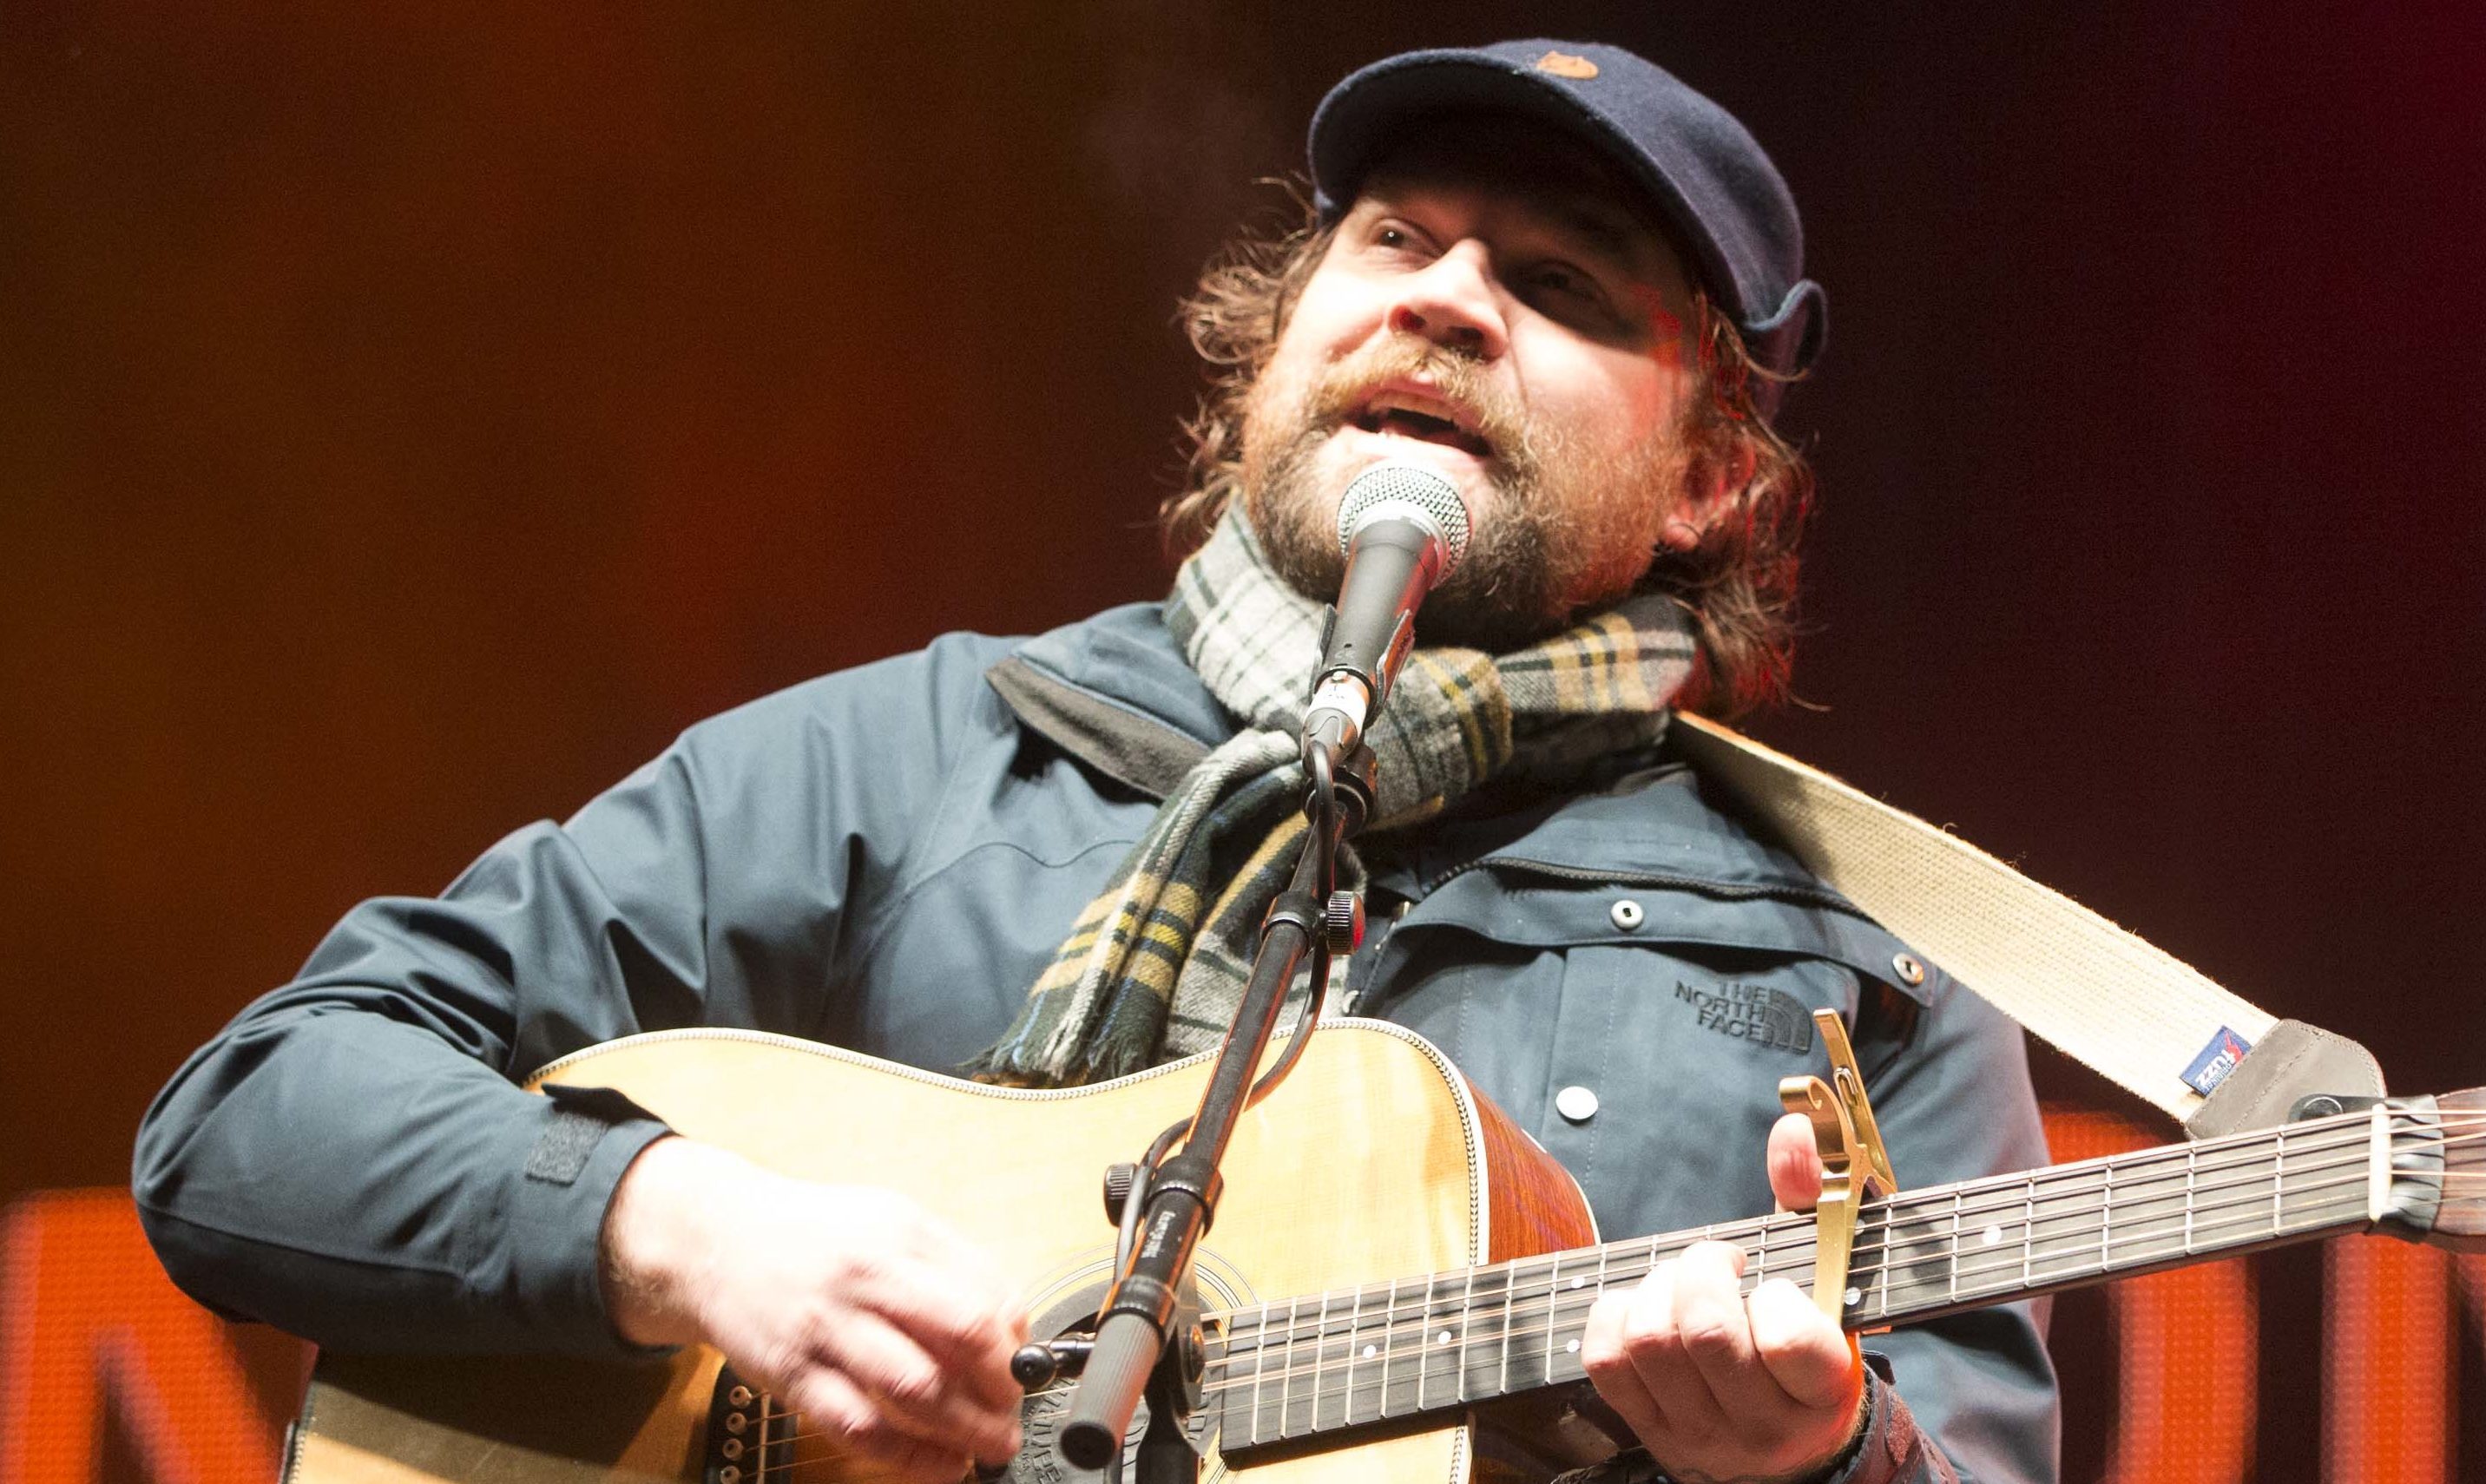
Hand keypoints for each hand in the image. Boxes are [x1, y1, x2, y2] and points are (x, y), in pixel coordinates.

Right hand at [602, 1137, 1027, 1483]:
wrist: (716, 1242)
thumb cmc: (814, 1236)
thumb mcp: (891, 1222)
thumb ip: (952, 1265)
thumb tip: (1011, 1322)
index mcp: (899, 1239)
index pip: (981, 1294)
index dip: (1013, 1343)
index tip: (1024, 1369)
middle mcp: (865, 1282)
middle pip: (958, 1336)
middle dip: (1000, 1387)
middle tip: (1013, 1413)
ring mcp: (828, 1330)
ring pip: (914, 1389)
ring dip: (964, 1428)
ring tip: (989, 1447)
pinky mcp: (795, 1375)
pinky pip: (858, 1426)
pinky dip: (906, 1456)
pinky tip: (936, 1464)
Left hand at [1580, 1113, 1865, 1483]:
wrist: (1794, 1449)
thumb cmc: (1814, 1346)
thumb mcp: (1835, 1278)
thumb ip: (1819, 1197)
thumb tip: (1790, 1131)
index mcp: (1821, 1389)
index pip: (1788, 1340)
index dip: (1774, 1296)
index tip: (1774, 1287)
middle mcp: (1760, 1422)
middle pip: (1705, 1332)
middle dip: (1701, 1270)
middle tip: (1717, 1263)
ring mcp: (1699, 1431)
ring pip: (1651, 1342)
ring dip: (1658, 1288)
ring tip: (1682, 1284)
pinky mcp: (1647, 1427)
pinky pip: (1606, 1360)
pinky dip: (1615, 1313)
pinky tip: (1646, 1305)